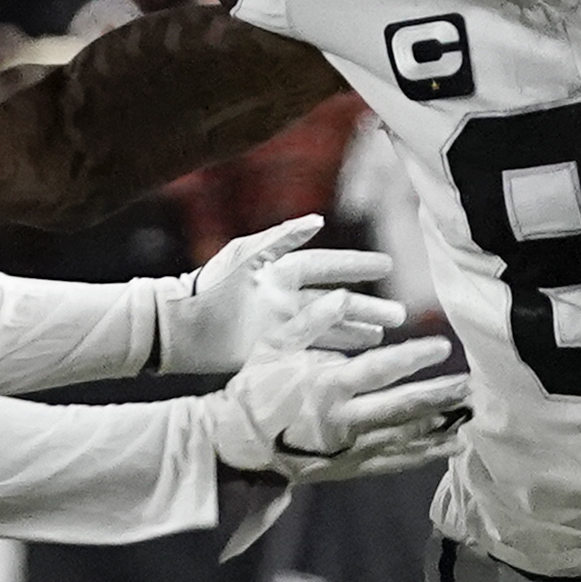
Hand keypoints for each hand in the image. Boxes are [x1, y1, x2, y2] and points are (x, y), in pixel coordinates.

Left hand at [153, 214, 402, 373]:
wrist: (180, 326)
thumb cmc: (209, 285)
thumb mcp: (244, 254)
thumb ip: (281, 237)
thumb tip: (318, 221)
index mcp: (281, 271)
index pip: (327, 266)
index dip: (356, 265)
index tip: (387, 266)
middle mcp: (287, 298)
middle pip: (336, 301)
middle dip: (367, 307)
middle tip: (400, 315)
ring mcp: (283, 326)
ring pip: (330, 328)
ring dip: (357, 332)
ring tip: (385, 338)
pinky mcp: (275, 350)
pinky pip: (312, 352)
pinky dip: (334, 355)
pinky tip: (357, 359)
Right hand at [212, 335, 468, 482]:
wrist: (239, 443)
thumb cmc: (257, 387)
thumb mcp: (274, 345)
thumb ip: (310, 320)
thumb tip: (341, 295)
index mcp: (326, 385)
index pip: (379, 370)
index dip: (413, 358)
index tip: (442, 346)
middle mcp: (343, 420)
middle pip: (403, 409)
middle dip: (440, 397)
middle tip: (472, 385)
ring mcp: (350, 448)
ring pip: (406, 438)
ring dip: (442, 426)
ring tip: (472, 412)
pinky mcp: (353, 467)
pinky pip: (396, 461)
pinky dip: (426, 454)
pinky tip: (452, 445)